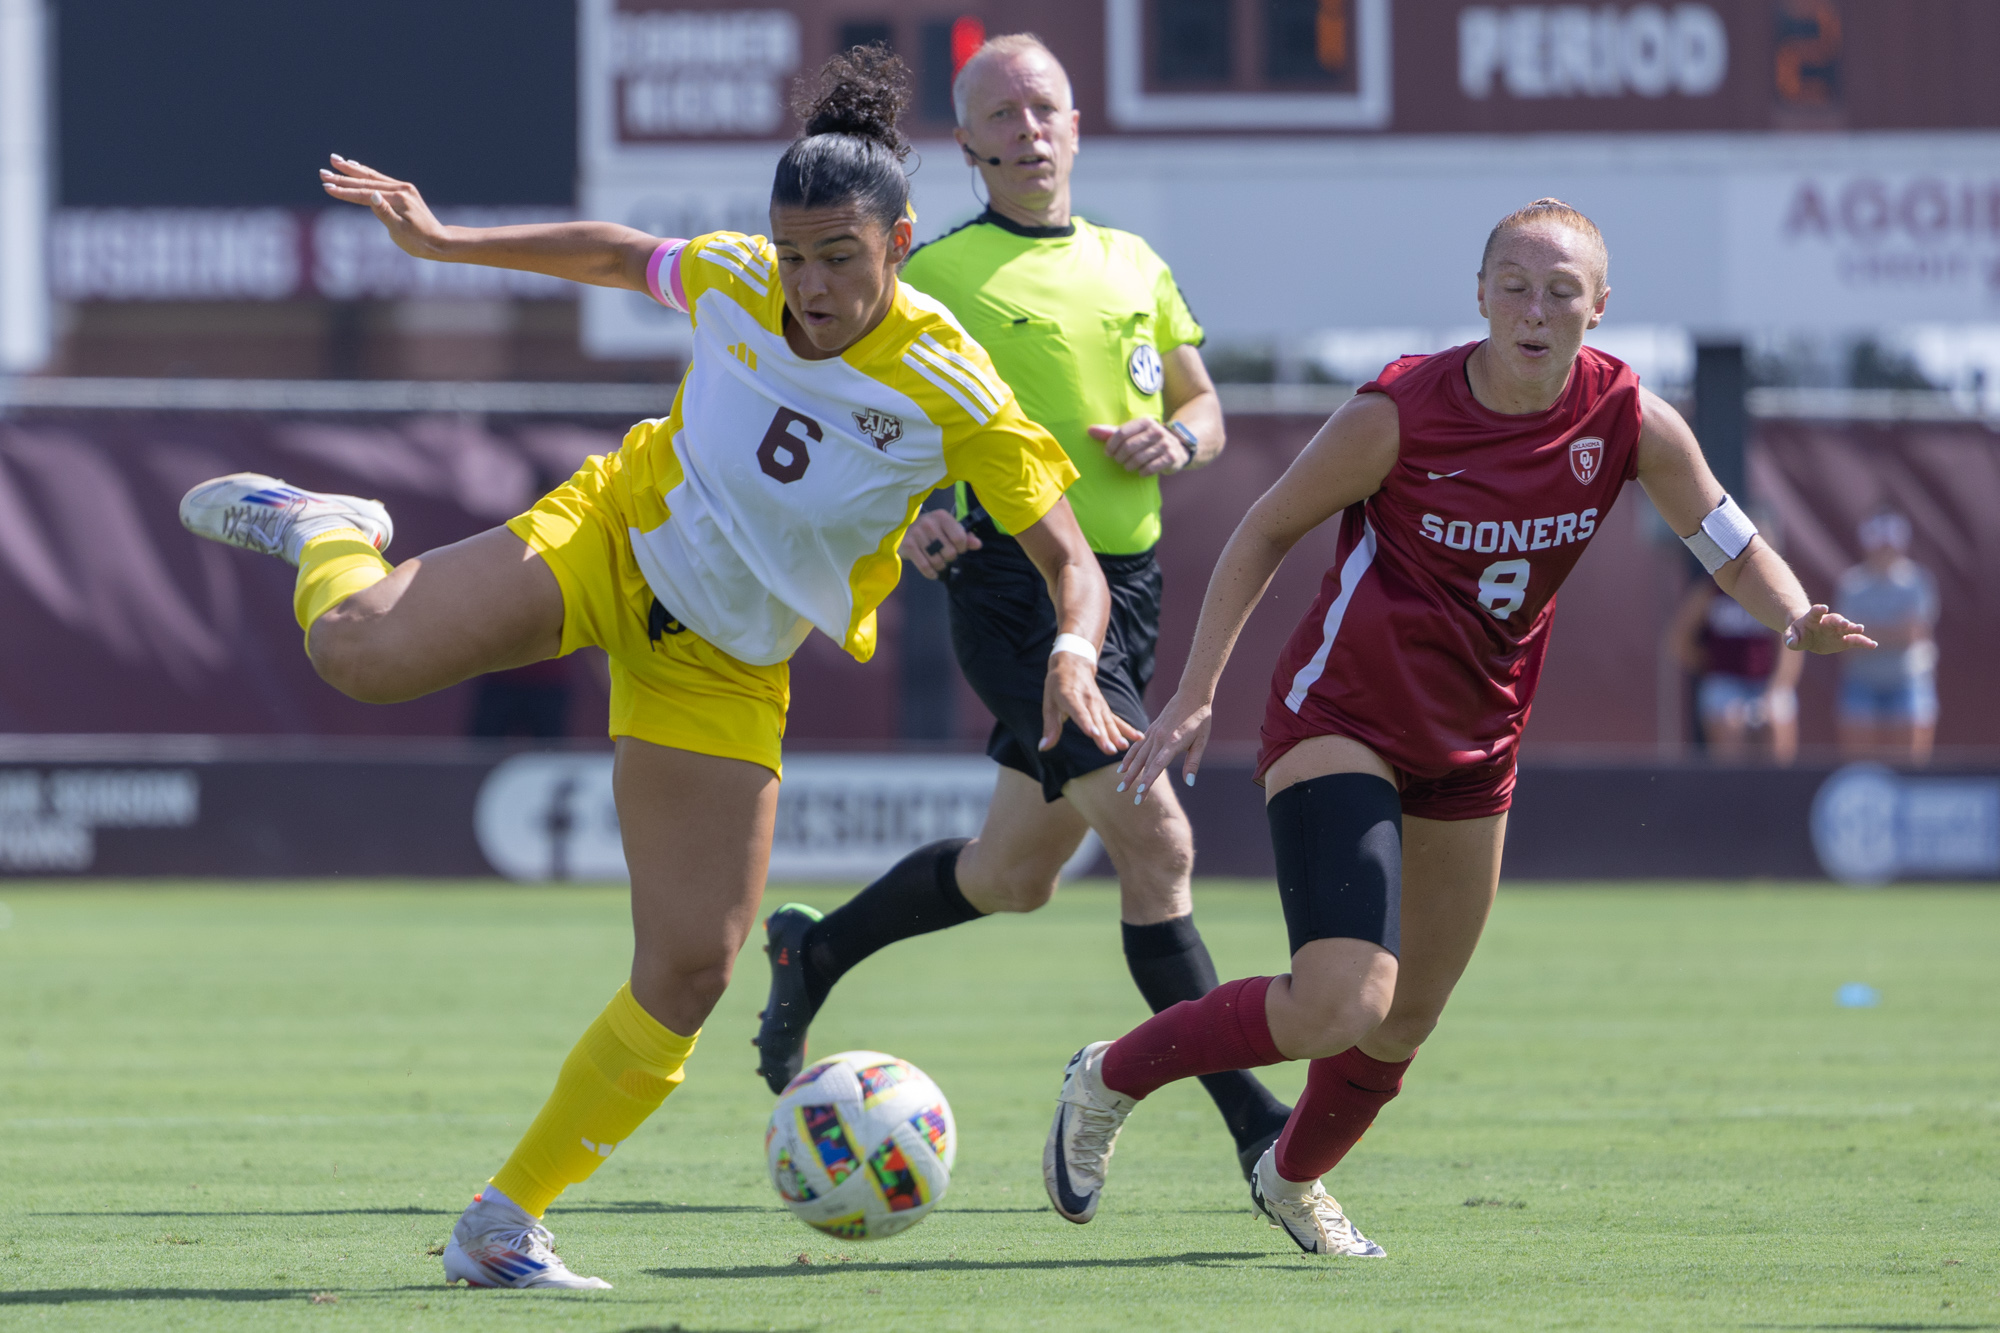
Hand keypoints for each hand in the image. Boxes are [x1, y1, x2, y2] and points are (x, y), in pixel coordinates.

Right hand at [319, 154, 450, 259]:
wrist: (440, 241)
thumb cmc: (419, 241)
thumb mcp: (400, 232)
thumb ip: (384, 213)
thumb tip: (370, 195)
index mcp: (398, 199)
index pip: (365, 194)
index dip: (345, 192)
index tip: (326, 187)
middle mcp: (401, 189)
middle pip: (366, 182)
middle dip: (343, 177)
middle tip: (322, 172)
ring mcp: (403, 188)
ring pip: (372, 177)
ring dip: (352, 170)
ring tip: (334, 160)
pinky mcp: (403, 191)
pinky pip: (380, 179)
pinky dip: (365, 173)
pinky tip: (355, 166)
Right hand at [899, 509, 980, 579]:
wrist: (905, 527)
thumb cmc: (931, 529)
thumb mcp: (948, 528)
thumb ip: (965, 536)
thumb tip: (978, 545)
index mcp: (942, 516)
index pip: (960, 538)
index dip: (961, 548)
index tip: (957, 548)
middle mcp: (929, 523)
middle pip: (949, 552)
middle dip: (949, 557)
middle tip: (944, 554)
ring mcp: (917, 534)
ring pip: (937, 561)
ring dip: (940, 566)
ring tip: (938, 562)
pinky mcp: (908, 545)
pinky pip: (924, 566)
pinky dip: (931, 573)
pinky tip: (933, 573)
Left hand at [1041, 650, 1144, 755]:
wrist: (1074, 663)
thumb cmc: (1057, 686)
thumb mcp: (1049, 704)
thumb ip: (1050, 727)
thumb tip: (1043, 748)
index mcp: (1070, 696)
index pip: (1079, 712)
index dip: (1086, 723)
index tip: (1093, 734)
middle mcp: (1087, 699)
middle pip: (1097, 720)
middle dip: (1104, 735)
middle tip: (1110, 750)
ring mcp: (1099, 703)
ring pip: (1108, 721)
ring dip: (1117, 735)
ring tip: (1124, 747)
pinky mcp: (1105, 708)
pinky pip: (1117, 720)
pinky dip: (1128, 729)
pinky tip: (1138, 738)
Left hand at [1089, 418, 1185, 475]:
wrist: (1178, 447)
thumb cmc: (1148, 441)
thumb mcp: (1132, 434)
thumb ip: (1111, 432)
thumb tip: (1089, 430)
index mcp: (1145, 422)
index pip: (1121, 433)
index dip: (1111, 445)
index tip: (1108, 453)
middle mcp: (1156, 431)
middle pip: (1128, 447)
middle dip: (1119, 458)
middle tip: (1119, 461)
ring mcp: (1165, 444)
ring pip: (1138, 459)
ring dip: (1129, 466)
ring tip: (1128, 466)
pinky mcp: (1171, 457)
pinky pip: (1150, 468)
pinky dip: (1142, 472)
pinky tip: (1141, 471)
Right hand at [1113, 689, 1212, 800]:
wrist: (1192, 696)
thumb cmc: (1200, 720)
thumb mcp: (1201, 742)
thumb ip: (1193, 763)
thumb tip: (1190, 783)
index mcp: (1173, 742)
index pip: (1157, 765)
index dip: (1148, 780)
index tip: (1140, 793)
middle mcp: (1159, 738)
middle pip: (1144, 763)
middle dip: (1133, 780)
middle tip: (1123, 793)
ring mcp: (1153, 733)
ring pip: (1137, 755)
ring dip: (1128, 771)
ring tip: (1121, 785)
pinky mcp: (1151, 729)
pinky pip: (1137, 746)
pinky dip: (1129, 757)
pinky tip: (1123, 767)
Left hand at [1784, 605, 1876, 653]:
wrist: (1807, 635)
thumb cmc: (1798, 633)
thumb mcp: (1790, 635)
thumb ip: (1790, 638)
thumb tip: (1791, 643)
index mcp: (1813, 618)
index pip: (1816, 612)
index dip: (1819, 609)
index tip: (1823, 607)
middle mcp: (1828, 622)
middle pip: (1835, 619)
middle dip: (1840, 620)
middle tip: (1845, 622)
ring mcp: (1838, 630)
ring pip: (1847, 628)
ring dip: (1853, 628)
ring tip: (1860, 629)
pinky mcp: (1844, 640)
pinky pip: (1856, 641)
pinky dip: (1864, 642)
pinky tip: (1873, 645)